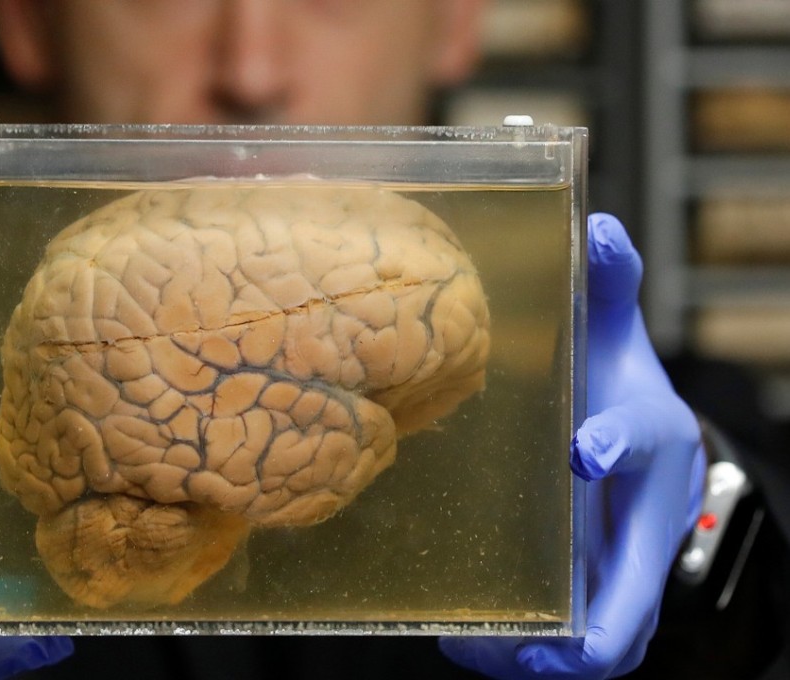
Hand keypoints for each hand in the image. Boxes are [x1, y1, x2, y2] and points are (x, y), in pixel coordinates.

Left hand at [439, 213, 704, 678]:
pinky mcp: (588, 583)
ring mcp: (619, 556)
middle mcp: (645, 511)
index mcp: (654, 439)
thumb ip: (604, 284)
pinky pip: (570, 634)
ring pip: (605, 629)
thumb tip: (597, 224)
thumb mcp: (609, 328)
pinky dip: (522, 647)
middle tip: (540, 641)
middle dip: (597, 616)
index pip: (645, 440)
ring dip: (549, 652)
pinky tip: (466, 644)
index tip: (583, 451)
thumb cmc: (610, 379)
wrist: (625, 430)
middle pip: (638, 580)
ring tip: (484, 655)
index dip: (620, 444)